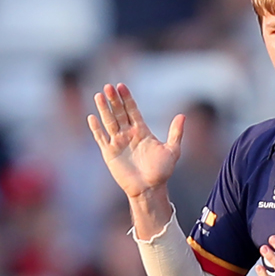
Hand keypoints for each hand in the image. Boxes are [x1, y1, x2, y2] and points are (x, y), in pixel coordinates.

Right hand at [87, 83, 184, 199]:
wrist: (149, 189)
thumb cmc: (161, 172)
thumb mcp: (172, 151)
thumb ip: (176, 133)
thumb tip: (182, 116)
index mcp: (141, 130)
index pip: (132, 110)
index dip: (127, 98)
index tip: (121, 86)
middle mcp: (128, 134)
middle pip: (119, 112)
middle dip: (114, 100)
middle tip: (108, 86)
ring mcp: (118, 142)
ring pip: (109, 122)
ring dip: (104, 109)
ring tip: (99, 95)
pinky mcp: (109, 153)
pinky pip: (101, 138)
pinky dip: (96, 128)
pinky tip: (92, 117)